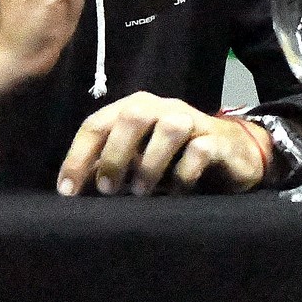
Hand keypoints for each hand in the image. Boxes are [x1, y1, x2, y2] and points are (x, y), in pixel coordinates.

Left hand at [56, 92, 268, 196]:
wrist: (233, 152)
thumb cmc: (176, 157)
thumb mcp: (138, 159)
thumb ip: (110, 164)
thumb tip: (73, 186)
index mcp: (137, 109)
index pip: (98, 122)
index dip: (78, 156)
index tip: (67, 191)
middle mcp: (164, 108)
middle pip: (134, 115)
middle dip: (115, 154)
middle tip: (107, 189)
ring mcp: (193, 121)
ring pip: (170, 128)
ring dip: (150, 163)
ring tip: (140, 192)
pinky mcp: (218, 140)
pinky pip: (200, 151)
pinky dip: (183, 175)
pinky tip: (175, 192)